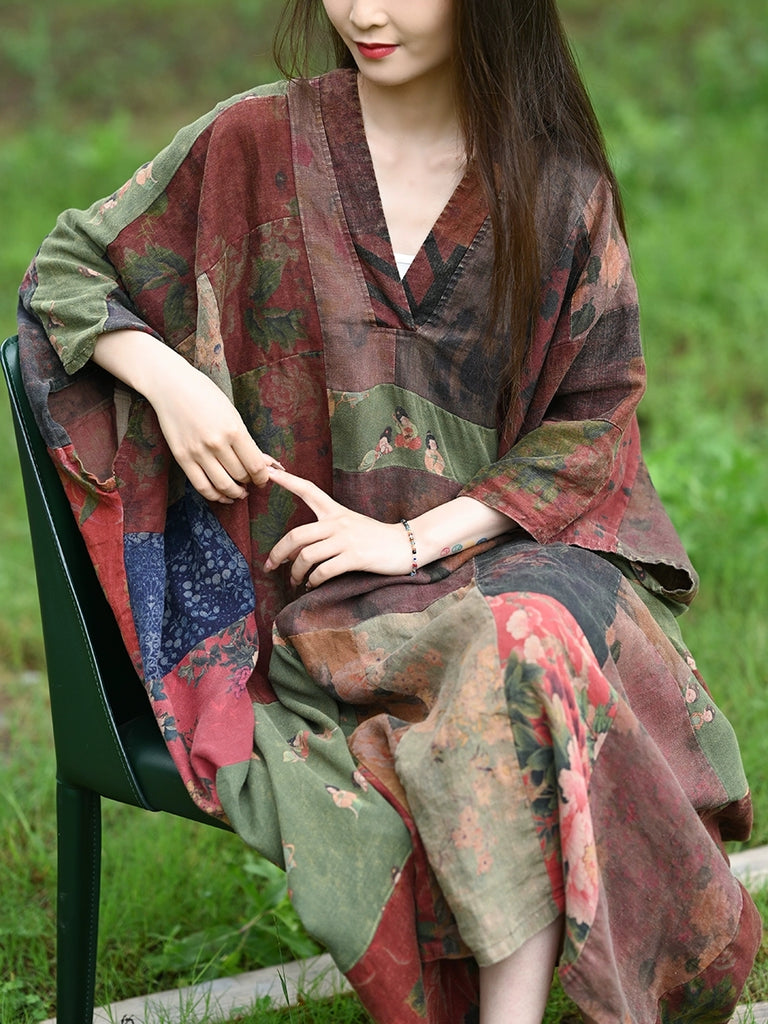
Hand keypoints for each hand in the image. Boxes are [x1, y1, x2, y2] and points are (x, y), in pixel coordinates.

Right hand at [148, 362, 280, 503]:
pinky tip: (222, 495)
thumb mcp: (232, 414)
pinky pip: (201, 486)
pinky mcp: (181, 457)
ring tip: (239, 493)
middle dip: (249, 482)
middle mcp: (216, 443)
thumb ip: (246, 441)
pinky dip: (215, 495)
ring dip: (234, 494)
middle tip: (250, 482)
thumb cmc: (206, 395)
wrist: (171, 385)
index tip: (263, 479)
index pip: (255, 466)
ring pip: (223, 485)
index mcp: (234, 430)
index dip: (262, 478)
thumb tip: (264, 464)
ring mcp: (197, 452)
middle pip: (240, 476)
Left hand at [264, 468, 413, 587]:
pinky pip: (324, 571)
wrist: (406, 544)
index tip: (268, 472)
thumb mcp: (350, 524)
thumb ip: (324, 532)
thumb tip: (294, 552)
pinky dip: (313, 581)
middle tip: (270, 566)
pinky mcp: (355, 557)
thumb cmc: (375, 537)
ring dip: (296, 573)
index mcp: (335, 511)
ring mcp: (346, 540)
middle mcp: (338, 523)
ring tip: (295, 581)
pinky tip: (312, 585)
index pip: (308, 490)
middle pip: (296, 535)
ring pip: (306, 556)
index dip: (287, 481)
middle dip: (278, 553)